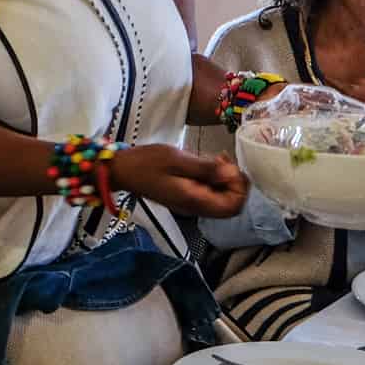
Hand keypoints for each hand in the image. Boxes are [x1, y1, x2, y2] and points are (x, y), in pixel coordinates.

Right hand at [110, 144, 249, 218]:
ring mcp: (192, 203)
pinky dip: (215, 179)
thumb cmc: (147, 163)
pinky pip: (210, 193)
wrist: (124, 170)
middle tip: (224, 160)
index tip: (231, 167)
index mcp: (195, 200)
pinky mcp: (187, 196)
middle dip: (235, 182)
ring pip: (222, 199)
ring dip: (225, 179)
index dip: (240, 188)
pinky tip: (207, 163)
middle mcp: (196, 207)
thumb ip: (206, 168)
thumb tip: (230, 173)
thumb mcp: (178, 159)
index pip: (233, 206)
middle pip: (230, 205)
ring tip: (216, 158)